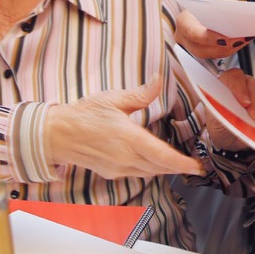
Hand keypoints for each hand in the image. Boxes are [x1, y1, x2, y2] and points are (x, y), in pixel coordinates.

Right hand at [44, 83, 203, 177]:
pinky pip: (138, 173)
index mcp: (129, 139)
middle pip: (161, 168)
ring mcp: (118, 168)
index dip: (183, 163)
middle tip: (197, 166)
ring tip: (181, 164)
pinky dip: (151, 169)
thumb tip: (159, 80)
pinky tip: (155, 162)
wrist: (56, 135)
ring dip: (167, 169)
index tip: (198, 166)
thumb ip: (140, 94)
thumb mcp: (113, 99)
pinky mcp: (111, 172)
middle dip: (180, 168)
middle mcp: (125, 158)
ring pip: (150, 172)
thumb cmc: (82, 116)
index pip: (163, 156)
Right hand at [175, 0, 252, 58]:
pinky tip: (241, 42)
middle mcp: (184, 37)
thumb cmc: (213, 2)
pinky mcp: (202, 51)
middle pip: (203, 49)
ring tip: (245, 39)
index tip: (226, 40)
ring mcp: (191, 46)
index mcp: (183, 21)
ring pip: (211, 54)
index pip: (194, 34)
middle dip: (224, 46)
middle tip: (241, 39)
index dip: (210, 39)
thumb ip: (223, 13)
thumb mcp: (217, 2)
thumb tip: (237, 21)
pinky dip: (229, 49)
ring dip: (230, 48)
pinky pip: (216, 54)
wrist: (210, 5)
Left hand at [207, 68, 254, 146]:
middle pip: (254, 86)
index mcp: (226, 83)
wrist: (228, 137)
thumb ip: (221, 113)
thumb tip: (230, 111)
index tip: (244, 103)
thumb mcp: (214, 121)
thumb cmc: (219, 126)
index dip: (240, 88)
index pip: (234, 77)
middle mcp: (244, 85)